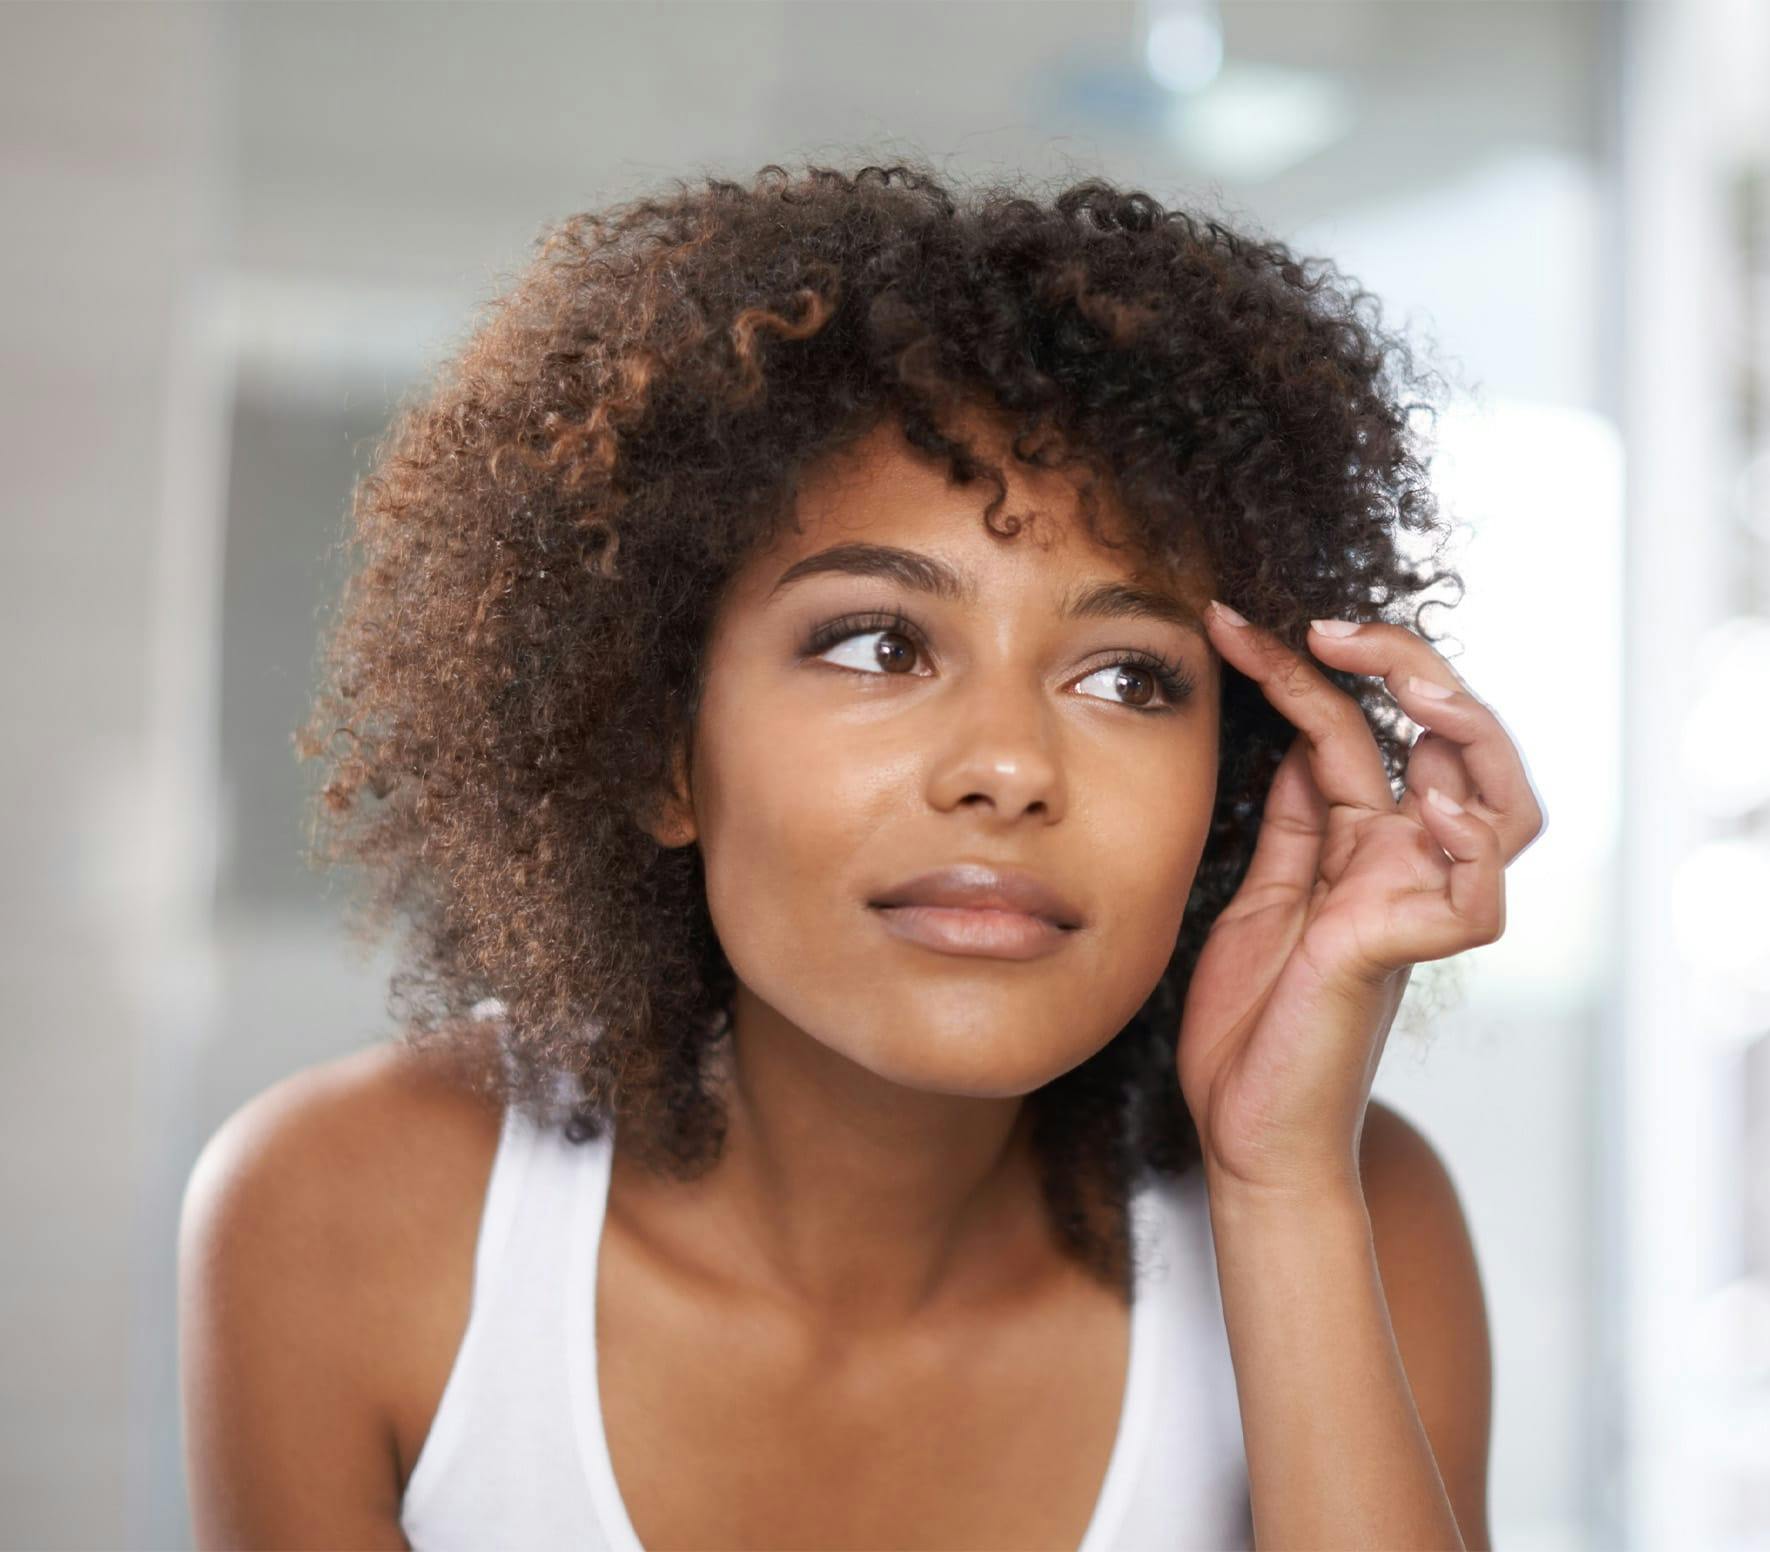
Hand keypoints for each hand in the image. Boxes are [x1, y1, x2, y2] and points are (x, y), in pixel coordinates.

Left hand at [1177, 603, 1544, 1198]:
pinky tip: (1424, 806)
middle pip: (1453, 743)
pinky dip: (1467, 843)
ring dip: (1464, 732)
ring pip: (1501, 802)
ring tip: (1409, 687)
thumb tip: (1295, 735)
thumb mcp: (1260, 893)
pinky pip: (1475, 893)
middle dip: (1410, 669)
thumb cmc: (1252, 1024)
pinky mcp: (1405, 954)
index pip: (1350, 729)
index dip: (1301, 668)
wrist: (1244, 1132)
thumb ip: (1290, 820)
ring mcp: (1411, 906)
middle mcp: (1398, 864)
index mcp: (1357, 844)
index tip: (1229, 622)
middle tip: (1333, 629)